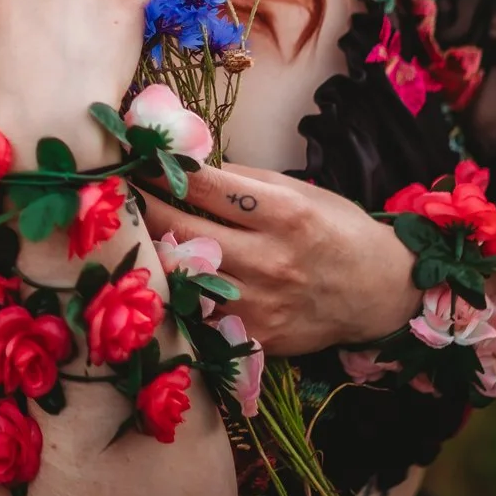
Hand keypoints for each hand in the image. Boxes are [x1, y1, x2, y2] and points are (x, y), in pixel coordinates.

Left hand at [138, 162, 421, 355]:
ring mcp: (261, 305)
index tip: (132, 157)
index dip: (161, 169)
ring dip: (151, 252)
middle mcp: (271, 260)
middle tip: (115, 193)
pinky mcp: (255, 339)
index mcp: (286, 214)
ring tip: (128, 233)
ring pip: (183, 277)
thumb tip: (189, 166)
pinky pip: (200, 315)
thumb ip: (246, 182)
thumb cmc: (338, 232)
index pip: (206, 186)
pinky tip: (157, 277)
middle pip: (183, 231)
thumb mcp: (302, 192)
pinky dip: (177, 294)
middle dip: (142, 207)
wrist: (380, 294)